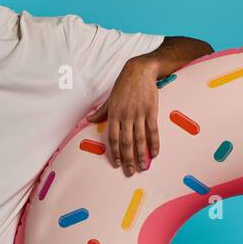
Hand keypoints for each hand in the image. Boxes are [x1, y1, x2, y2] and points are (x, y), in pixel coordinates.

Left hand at [85, 57, 159, 176]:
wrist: (140, 71)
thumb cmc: (123, 85)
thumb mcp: (110, 98)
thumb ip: (101, 111)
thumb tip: (88, 119)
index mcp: (114, 114)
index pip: (113, 138)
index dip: (115, 152)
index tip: (116, 163)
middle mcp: (126, 116)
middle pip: (126, 142)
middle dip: (128, 159)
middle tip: (129, 172)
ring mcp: (139, 114)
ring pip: (139, 139)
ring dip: (141, 155)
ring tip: (142, 167)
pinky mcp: (151, 112)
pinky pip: (153, 131)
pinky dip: (154, 143)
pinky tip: (154, 154)